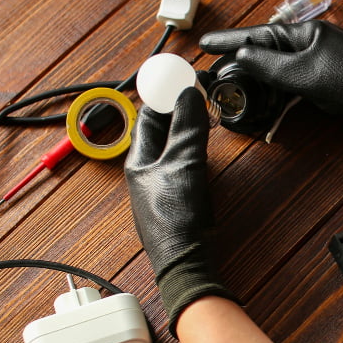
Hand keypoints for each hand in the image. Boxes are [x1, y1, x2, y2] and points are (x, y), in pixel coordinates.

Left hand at [124, 87, 230, 335]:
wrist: (184, 261)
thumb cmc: (176, 216)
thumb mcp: (185, 163)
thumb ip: (187, 127)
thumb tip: (188, 94)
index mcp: (138, 161)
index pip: (147, 117)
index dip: (164, 97)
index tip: (182, 82)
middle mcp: (144, 175)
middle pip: (158, 134)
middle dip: (177, 114)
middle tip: (197, 100)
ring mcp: (157, 191)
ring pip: (169, 152)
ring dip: (185, 135)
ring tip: (203, 123)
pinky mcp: (173, 204)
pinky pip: (179, 170)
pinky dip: (191, 157)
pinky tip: (204, 160)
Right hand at [199, 20, 342, 147]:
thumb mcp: (305, 76)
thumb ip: (270, 66)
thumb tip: (242, 55)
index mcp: (307, 32)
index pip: (259, 34)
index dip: (230, 40)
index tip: (206, 43)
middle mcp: (313, 40)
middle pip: (268, 48)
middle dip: (241, 58)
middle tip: (215, 66)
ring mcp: (322, 57)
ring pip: (281, 64)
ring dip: (259, 74)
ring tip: (235, 81)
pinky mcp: (329, 75)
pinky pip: (295, 76)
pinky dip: (279, 85)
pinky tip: (269, 95)